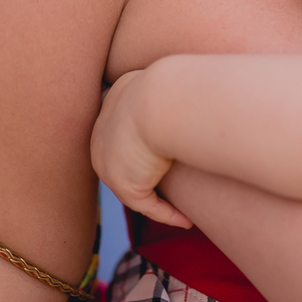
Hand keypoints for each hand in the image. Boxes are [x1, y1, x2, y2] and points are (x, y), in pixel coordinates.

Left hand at [91, 68, 192, 228]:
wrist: (165, 99)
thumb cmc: (181, 86)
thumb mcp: (178, 81)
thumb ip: (181, 92)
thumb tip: (198, 94)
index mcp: (115, 99)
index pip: (123, 127)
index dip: (143, 143)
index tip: (167, 153)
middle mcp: (104, 130)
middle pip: (121, 158)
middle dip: (143, 173)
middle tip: (170, 186)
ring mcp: (109, 159)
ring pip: (133, 183)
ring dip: (157, 198)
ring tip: (182, 210)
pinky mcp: (123, 182)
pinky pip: (146, 204)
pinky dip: (167, 214)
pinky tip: (186, 220)